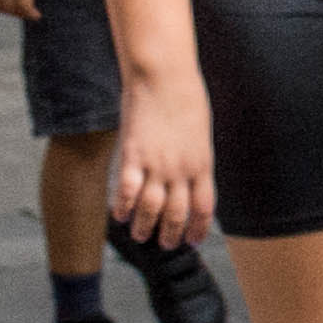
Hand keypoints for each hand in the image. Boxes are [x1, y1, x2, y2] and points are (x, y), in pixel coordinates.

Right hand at [112, 79, 218, 245]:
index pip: (205, 207)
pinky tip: (118, 215)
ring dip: (145, 226)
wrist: (165, 77)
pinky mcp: (133, 155)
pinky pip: (126, 190)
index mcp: (203, 164)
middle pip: (177, 213)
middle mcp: (182, 170)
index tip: (194, 240)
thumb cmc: (186, 99)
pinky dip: (122, 206)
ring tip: (139, 235)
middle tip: (165, 245)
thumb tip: (192, 175)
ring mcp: (157, 164)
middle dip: (171, 234)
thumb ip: (195, 157)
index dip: (199, 227)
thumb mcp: (200, 133)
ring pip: (151, 208)